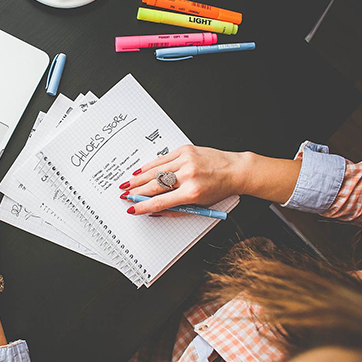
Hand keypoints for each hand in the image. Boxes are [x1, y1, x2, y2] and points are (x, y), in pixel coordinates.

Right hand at [121, 145, 247, 214]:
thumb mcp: (200, 206)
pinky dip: (149, 166)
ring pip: (155, 171)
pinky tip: (140, 171)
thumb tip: (153, 210)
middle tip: (125, 195)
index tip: (132, 208)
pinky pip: (162, 159)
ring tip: (128, 184)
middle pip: (155, 185)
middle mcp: (188, 175)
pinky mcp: (185, 150)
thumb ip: (175, 209)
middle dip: (137, 192)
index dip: (143, 206)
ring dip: (138, 179)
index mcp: (192, 193)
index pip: (160, 201)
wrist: (235, 170)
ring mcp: (186, 161)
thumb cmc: (220, 189)